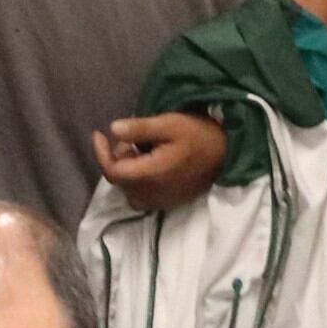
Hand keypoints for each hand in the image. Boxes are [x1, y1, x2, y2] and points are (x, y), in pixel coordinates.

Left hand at [92, 111, 230, 213]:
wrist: (228, 154)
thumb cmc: (198, 135)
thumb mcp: (169, 124)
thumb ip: (140, 129)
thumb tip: (113, 129)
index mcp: (149, 175)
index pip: (113, 170)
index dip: (101, 152)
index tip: (99, 133)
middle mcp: (151, 194)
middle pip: (119, 179)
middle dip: (119, 156)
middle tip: (133, 137)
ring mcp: (160, 202)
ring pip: (129, 189)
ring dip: (129, 168)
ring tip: (142, 148)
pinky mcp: (168, 203)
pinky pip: (142, 195)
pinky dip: (138, 179)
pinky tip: (151, 162)